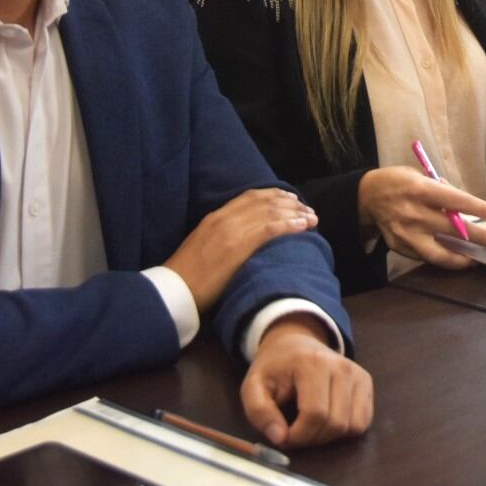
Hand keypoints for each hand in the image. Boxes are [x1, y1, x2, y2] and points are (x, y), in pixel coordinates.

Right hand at [163, 188, 316, 311]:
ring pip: (270, 212)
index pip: (249, 197)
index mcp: (214, 217)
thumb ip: (219, 237)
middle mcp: (224, 218)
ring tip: (312, 217)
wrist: (173, 290)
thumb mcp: (202, 246)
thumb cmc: (186, 276)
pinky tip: (303, 226)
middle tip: (306, 208)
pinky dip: (289, 225)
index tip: (289, 199)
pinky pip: (269, 229)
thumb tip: (240, 240)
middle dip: (289, 203)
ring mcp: (231, 231)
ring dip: (295, 213)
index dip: (273, 195)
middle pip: (264, 201)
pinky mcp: (238, 246)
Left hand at [241, 315, 372, 447]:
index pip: (315, 414)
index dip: (299, 435)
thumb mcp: (253, 387)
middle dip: (313, 438)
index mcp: (312, 363)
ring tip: (311, 425)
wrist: (295, 343)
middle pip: (335, 423)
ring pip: (352, 426)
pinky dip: (345, 430)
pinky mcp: (366, 382)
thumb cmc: (274, 368)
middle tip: (296, 432)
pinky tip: (328, 420)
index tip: (284, 437)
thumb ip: (260, 412)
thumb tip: (280, 438)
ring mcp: (357, 373)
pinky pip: (363, 422)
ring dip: (329, 436)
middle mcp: (341, 366)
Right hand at [357, 165, 485, 267]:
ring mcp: (406, 234)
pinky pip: (427, 257)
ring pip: (440, 254)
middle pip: (455, 231)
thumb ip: (442, 190)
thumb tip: (464, 205)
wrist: (366, 196)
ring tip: (478, 259)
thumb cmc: (398, 181)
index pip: (458, 201)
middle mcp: (414, 214)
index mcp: (421, 190)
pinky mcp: (400, 247)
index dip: (482, 210)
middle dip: (482, 239)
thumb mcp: (420, 175)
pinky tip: (456, 256)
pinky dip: (443, 257)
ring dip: (463, 259)